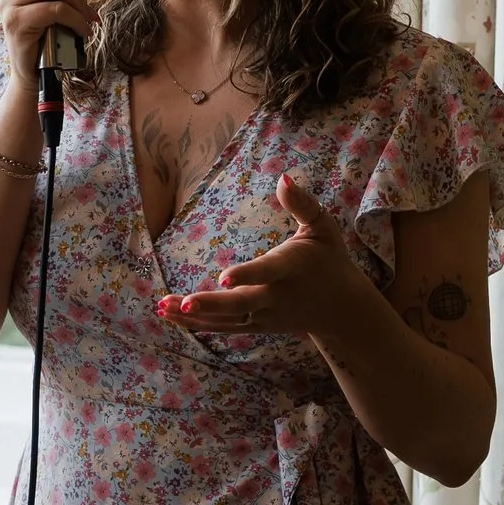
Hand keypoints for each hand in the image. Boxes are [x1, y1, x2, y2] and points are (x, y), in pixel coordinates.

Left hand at [156, 174, 378, 355]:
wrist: (341, 309)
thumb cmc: (328, 259)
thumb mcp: (323, 227)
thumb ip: (302, 203)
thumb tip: (283, 177)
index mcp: (291, 268)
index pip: (267, 272)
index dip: (246, 275)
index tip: (223, 278)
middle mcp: (276, 296)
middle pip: (241, 305)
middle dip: (211, 304)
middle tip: (183, 303)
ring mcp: (265, 315)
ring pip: (226, 320)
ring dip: (193, 316)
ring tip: (162, 307)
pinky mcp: (256, 325)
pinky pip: (223, 327)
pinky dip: (198, 324)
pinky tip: (171, 315)